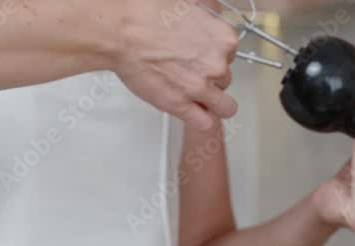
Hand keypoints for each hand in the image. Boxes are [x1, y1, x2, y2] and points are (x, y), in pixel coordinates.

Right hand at [111, 0, 238, 130]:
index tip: (203, 58)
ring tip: (198, 99)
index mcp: (223, 39)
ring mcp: (200, 88)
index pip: (231, 56)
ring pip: (224, 106)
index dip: (215, 58)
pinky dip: (201, 121)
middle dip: (211, 79)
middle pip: (225, 79)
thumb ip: (205, 20)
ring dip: (213, 104)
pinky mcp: (181, 106)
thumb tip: (206, 23)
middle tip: (191, 74)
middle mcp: (216, 64)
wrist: (123, 32)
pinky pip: (205, 124)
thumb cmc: (146, 15)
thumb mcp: (189, 6)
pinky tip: (194, 114)